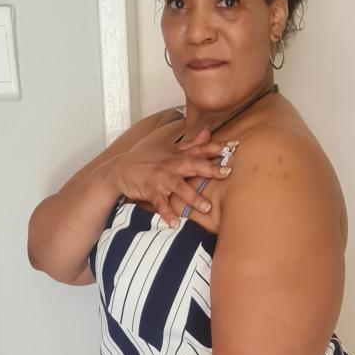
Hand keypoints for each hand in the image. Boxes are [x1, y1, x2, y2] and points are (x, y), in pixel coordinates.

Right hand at [114, 123, 232, 227]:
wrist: (120, 169)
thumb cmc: (146, 158)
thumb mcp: (168, 147)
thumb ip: (190, 142)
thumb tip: (207, 131)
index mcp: (178, 155)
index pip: (200, 149)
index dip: (217, 148)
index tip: (234, 146)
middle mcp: (171, 165)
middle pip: (194, 166)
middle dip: (210, 169)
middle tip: (227, 173)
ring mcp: (161, 179)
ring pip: (180, 188)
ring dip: (193, 197)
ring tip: (207, 208)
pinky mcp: (150, 191)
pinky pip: (160, 204)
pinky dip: (167, 214)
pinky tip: (174, 224)